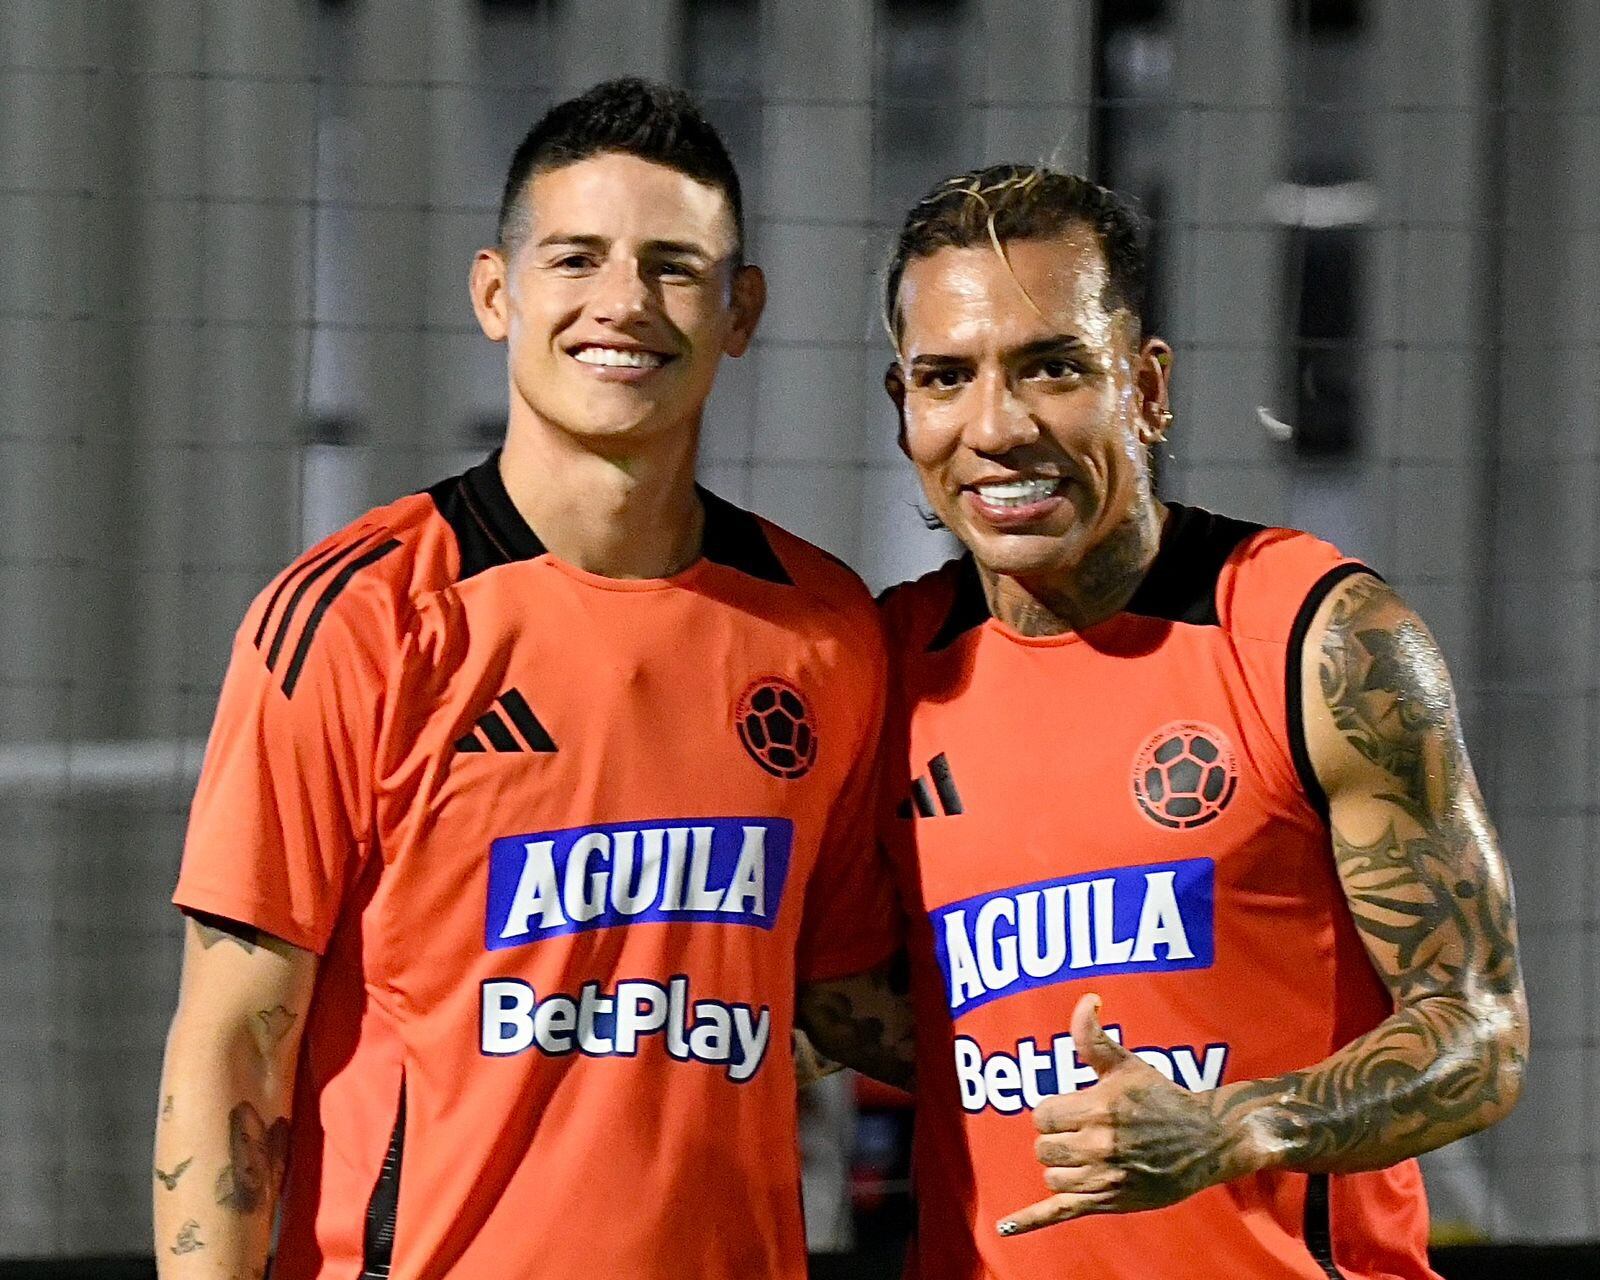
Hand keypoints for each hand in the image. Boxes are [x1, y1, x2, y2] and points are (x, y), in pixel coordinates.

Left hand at [997, 995, 1256, 1236]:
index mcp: (1098, 1109)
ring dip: (1061, 1166)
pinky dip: (1030, 1221)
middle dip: (1056, 1138)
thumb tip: (1087, 1000)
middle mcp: (1099, 1146)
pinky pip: (1062, 1212)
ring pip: (1052, 1176)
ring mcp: (1104, 1178)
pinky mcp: (1109, 1201)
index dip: (1054, 1111)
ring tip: (1086, 1155)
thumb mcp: (1126, 1063)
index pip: (1042, 1115)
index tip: (1075, 1109)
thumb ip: (1094, 1036)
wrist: (1205, 1141)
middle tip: (1081, 1132)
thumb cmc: (1160, 1098)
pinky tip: (1005, 1227)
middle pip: (1043, 1147)